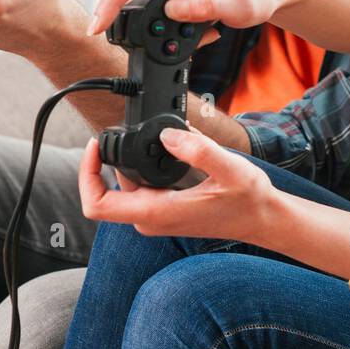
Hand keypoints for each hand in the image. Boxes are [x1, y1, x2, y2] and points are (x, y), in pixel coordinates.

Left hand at [77, 123, 278, 243]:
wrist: (262, 219)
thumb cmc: (248, 200)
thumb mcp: (229, 168)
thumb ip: (198, 149)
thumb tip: (166, 134)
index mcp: (156, 213)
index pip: (96, 204)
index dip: (87, 174)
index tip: (96, 145)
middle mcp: (150, 219)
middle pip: (106, 191)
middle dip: (109, 159)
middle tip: (124, 129)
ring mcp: (156, 216)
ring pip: (124, 186)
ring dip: (129, 160)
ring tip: (151, 135)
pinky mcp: (164, 209)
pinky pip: (140, 186)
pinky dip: (143, 166)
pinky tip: (164, 148)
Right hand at [86, 0, 288, 35]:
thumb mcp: (240, 5)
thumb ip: (207, 7)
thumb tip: (173, 10)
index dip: (109, 1)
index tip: (97, 27)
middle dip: (148, 26)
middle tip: (186, 42)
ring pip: (146, 1)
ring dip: (166, 26)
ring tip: (205, 31)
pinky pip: (156, 1)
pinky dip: (171, 21)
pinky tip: (199, 26)